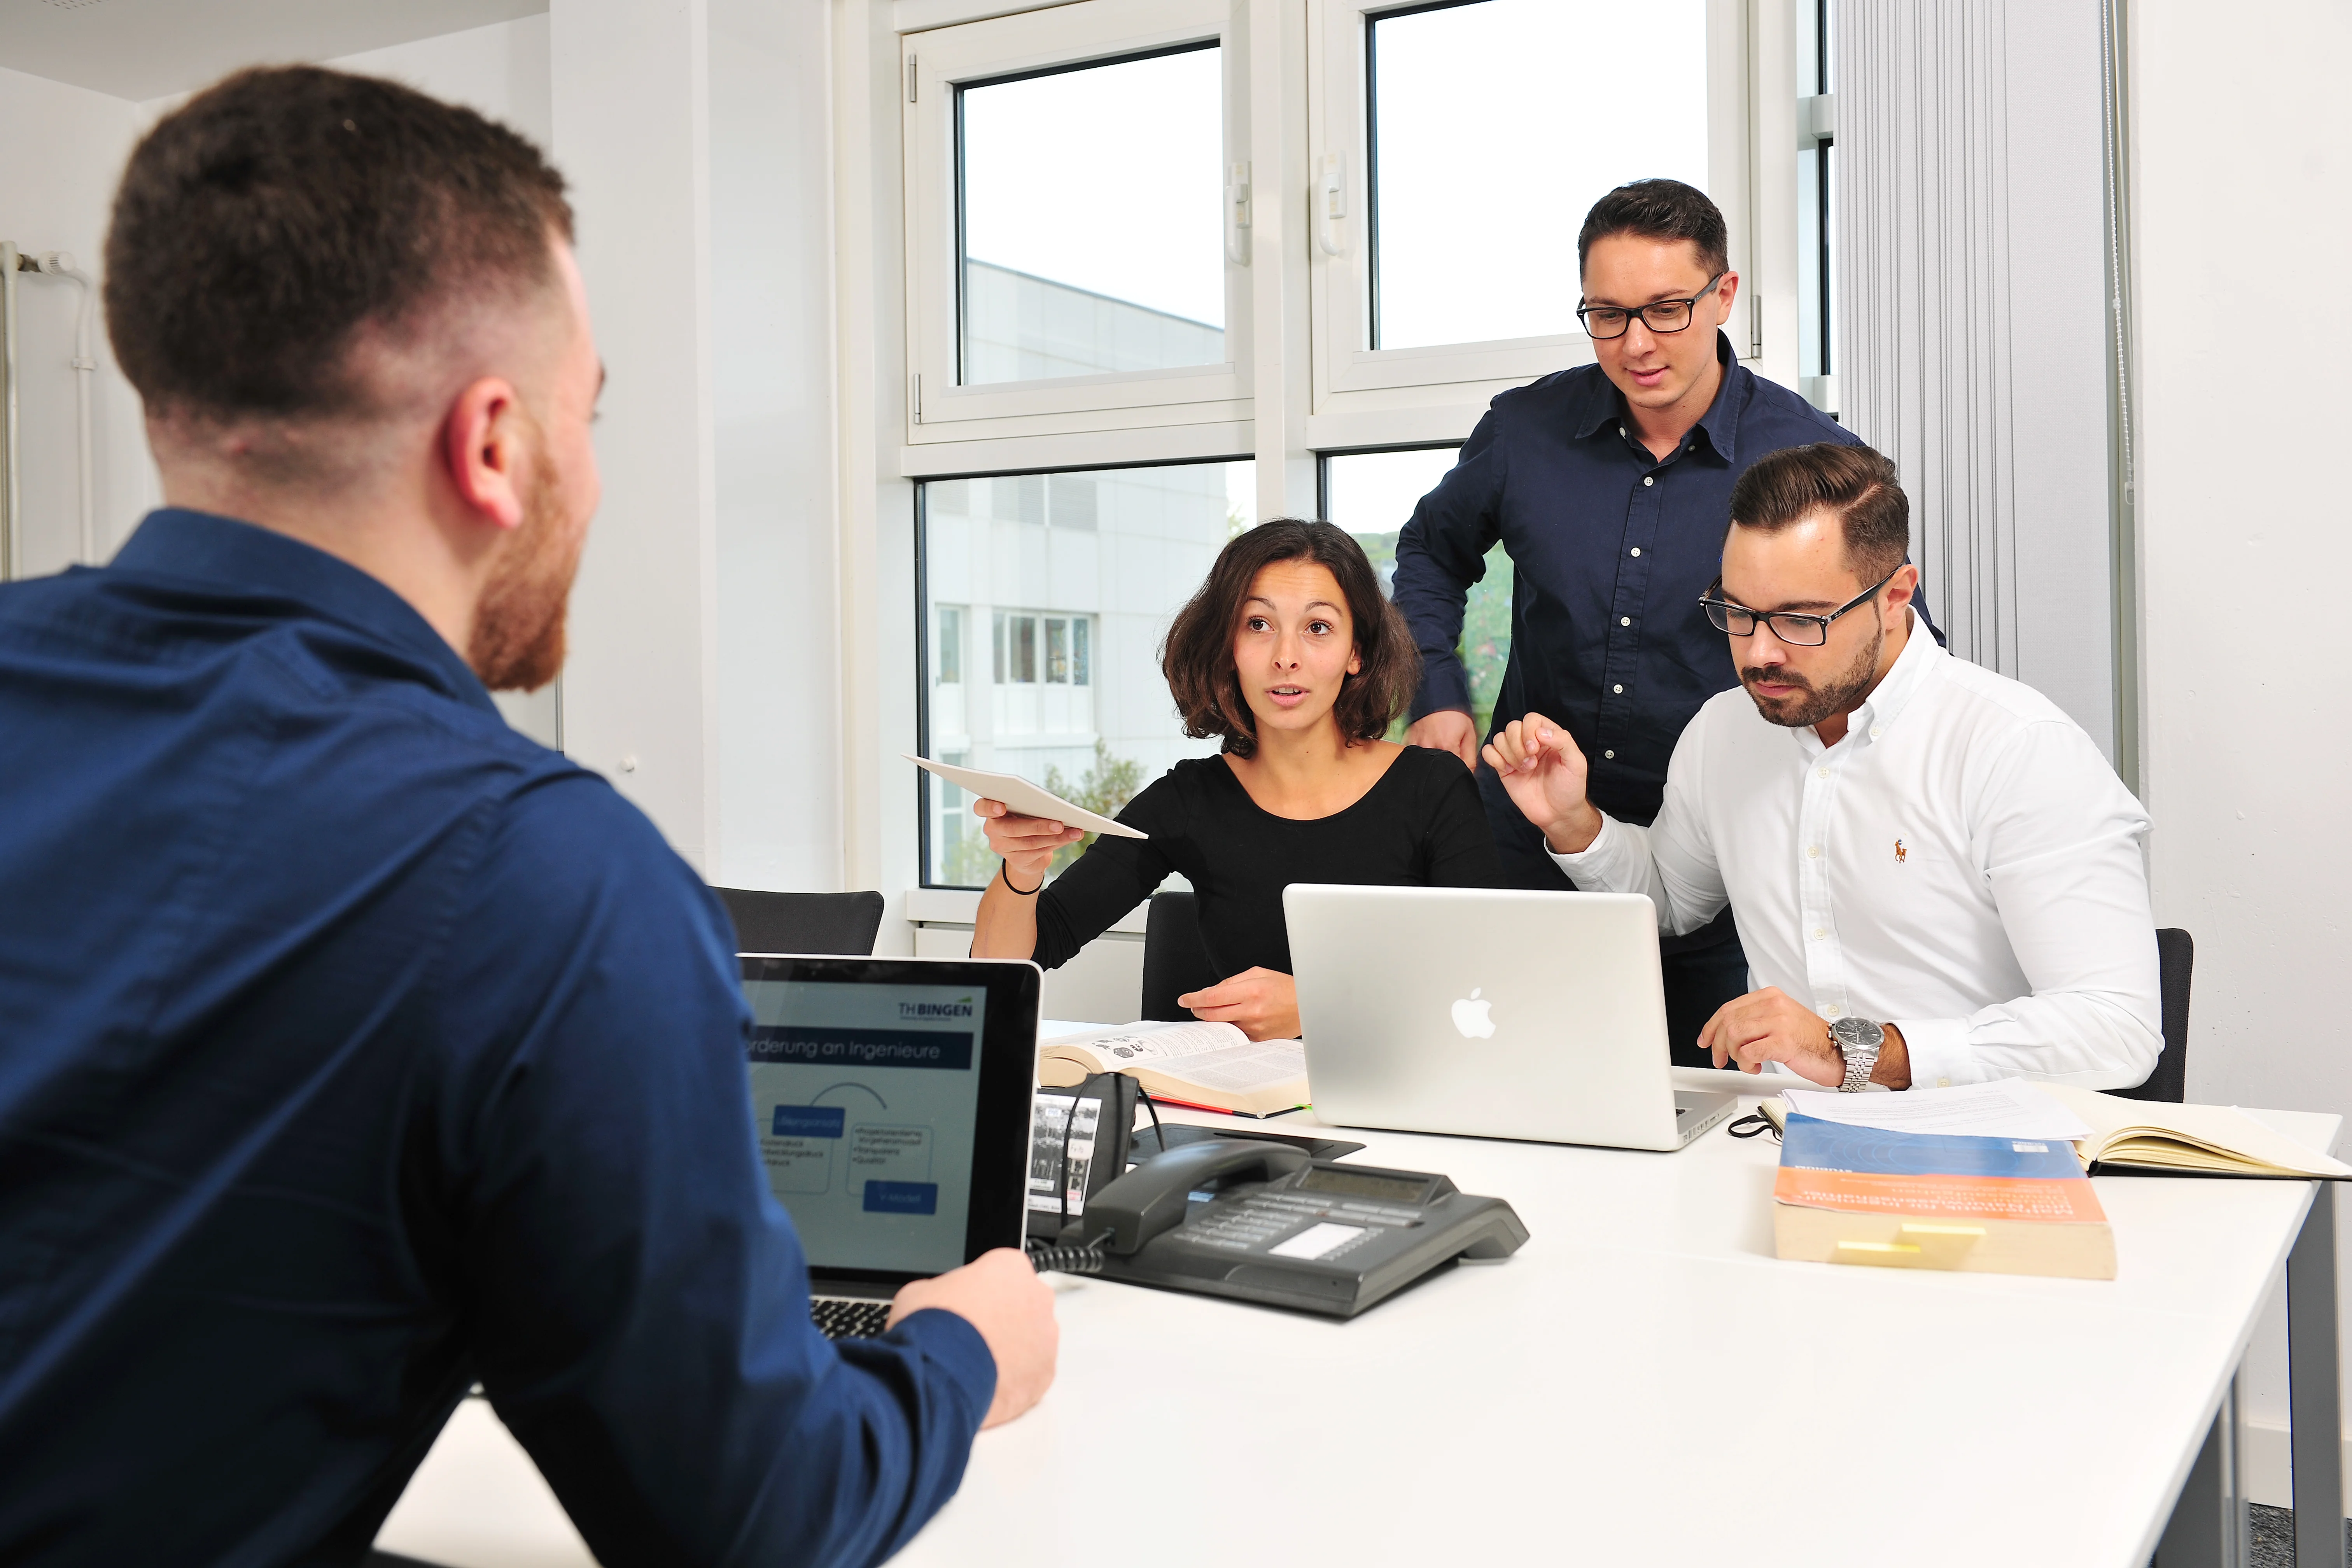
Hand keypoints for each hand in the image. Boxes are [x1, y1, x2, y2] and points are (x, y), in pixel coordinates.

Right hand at [887, 1247, 1058, 1428]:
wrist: (938, 1374)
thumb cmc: (931, 1327)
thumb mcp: (922, 1290)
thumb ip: (944, 1290)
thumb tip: (942, 1302)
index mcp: (1010, 1266)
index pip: (1002, 1272)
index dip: (981, 1291)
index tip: (968, 1306)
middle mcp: (1036, 1297)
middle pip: (1023, 1304)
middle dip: (1003, 1319)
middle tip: (973, 1336)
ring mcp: (1046, 1337)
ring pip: (1032, 1340)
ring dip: (1012, 1349)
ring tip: (979, 1364)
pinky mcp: (1045, 1373)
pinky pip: (1032, 1373)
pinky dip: (1015, 1379)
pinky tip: (990, 1383)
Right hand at [974, 797, 1084, 886]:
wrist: (1025, 851)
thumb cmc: (1025, 819)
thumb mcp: (1024, 810)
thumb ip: (1029, 805)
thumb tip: (1055, 806)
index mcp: (991, 812)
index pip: (981, 807)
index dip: (989, 807)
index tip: (1001, 806)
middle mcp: (992, 830)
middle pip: (1012, 828)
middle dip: (1038, 826)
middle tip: (1059, 823)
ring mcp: (1002, 847)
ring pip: (1029, 842)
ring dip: (1055, 837)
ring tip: (1074, 831)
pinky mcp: (1015, 859)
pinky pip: (1038, 852)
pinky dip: (1057, 843)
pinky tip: (1071, 837)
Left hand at [1177, 967, 1299, 1040]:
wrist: (1308, 1008)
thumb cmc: (1286, 988)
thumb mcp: (1259, 973)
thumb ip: (1232, 981)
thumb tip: (1211, 991)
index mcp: (1251, 991)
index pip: (1212, 996)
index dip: (1193, 998)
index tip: (1184, 999)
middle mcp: (1251, 1010)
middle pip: (1212, 1014)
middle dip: (1198, 1010)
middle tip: (1194, 1006)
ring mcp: (1254, 1027)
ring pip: (1222, 1025)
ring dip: (1212, 1019)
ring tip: (1213, 1012)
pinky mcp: (1258, 1038)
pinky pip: (1235, 1033)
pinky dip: (1228, 1027)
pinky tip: (1230, 1020)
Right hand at [1405, 709, 1478, 770]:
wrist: (1438, 697)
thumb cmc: (1456, 716)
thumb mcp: (1469, 734)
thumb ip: (1470, 757)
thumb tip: (1469, 774)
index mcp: (1447, 744)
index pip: (1454, 771)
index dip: (1459, 772)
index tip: (1461, 767)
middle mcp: (1429, 746)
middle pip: (1438, 770)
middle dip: (1446, 769)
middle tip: (1450, 758)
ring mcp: (1416, 744)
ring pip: (1425, 765)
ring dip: (1433, 764)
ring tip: (1439, 754)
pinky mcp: (1409, 740)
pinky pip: (1413, 758)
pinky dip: (1421, 759)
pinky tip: (1427, 753)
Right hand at [1480, 712, 1600, 851]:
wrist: (1558, 814)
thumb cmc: (1569, 788)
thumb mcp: (1576, 763)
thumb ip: (1563, 741)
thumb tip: (1541, 731)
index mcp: (1548, 737)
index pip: (1531, 719)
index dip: (1529, 731)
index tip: (1536, 749)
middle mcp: (1530, 743)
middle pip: (1512, 727)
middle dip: (1518, 745)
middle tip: (1530, 763)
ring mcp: (1516, 755)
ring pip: (1499, 738)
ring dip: (1509, 753)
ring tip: (1523, 770)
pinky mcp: (1504, 769)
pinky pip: (1488, 752)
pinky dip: (1494, 759)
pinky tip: (1508, 770)